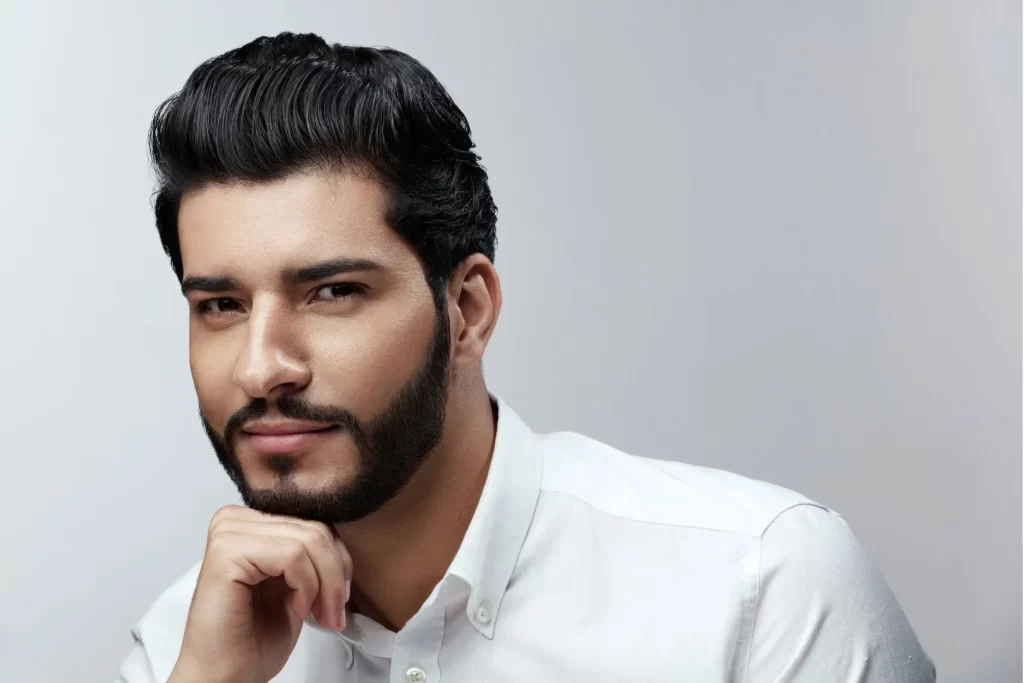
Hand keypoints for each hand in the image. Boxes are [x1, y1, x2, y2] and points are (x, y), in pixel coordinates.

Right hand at [168, 505, 351, 682]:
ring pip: (309, 541)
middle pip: (314, 528)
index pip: (313, 519)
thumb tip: (344, 540)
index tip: (340, 596)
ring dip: (325, 585)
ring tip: (320, 615)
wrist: (227, 675)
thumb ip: (312, 553)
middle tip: (334, 612)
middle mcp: (235, 521)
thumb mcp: (297, 583)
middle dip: (336, 575)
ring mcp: (228, 533)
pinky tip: (296, 609)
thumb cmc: (253, 638)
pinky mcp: (227, 552)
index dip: (338, 558)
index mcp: (250, 523)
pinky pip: (292, 555)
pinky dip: (306, 586)